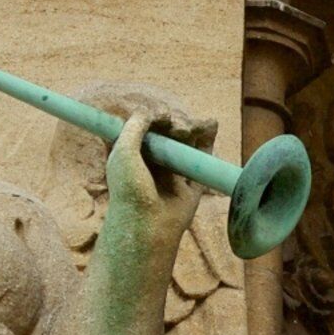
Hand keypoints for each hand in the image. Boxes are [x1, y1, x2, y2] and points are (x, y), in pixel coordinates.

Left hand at [105, 109, 209, 252]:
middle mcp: (154, 161)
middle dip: (175, 123)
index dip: (155, 117)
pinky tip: (210, 125)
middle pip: (168, 132)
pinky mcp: (192, 182)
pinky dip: (208, 140)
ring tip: (192, 127)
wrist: (147, 223)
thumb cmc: (129, 189)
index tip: (161, 116)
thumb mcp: (123, 151)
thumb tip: (152, 111)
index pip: (146, 127)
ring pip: (186, 142)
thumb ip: (135, 126)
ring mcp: (174, 171)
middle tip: (178, 127)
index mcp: (133, 154)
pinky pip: (202, 158)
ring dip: (191, 128)